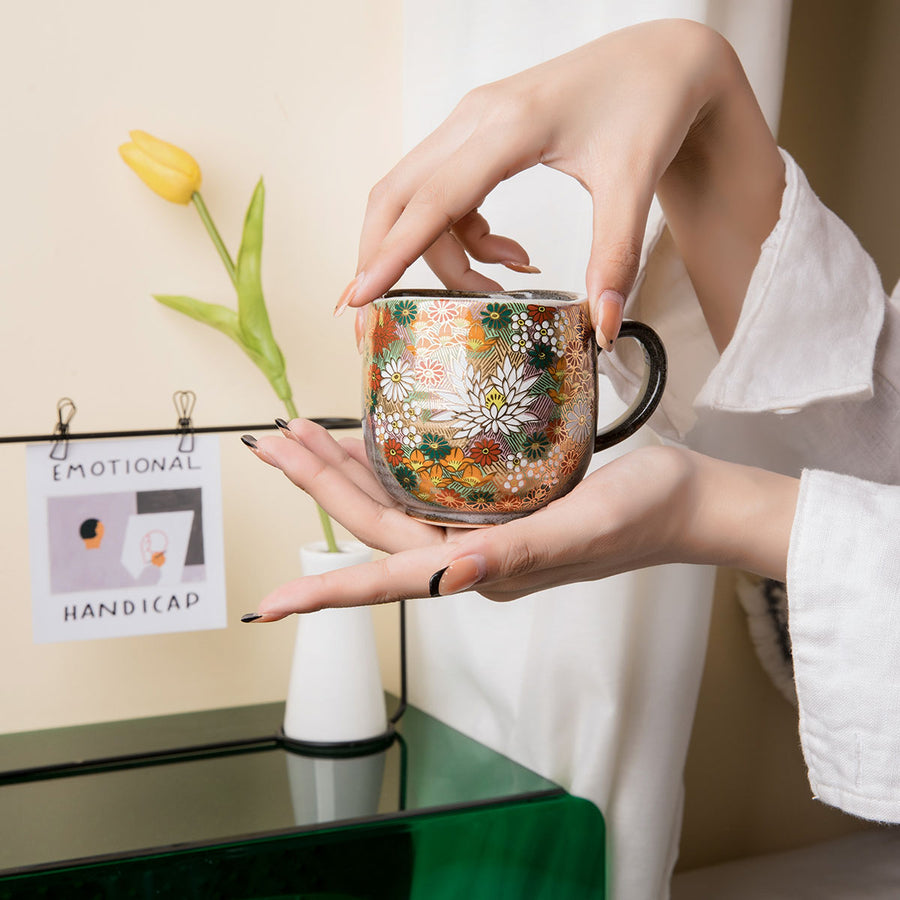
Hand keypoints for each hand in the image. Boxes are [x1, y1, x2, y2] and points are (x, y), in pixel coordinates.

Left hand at [240, 419, 797, 619]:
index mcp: (483, 572)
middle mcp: (472, 557)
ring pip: (396, 505)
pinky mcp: (499, 507)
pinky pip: (429, 486)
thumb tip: (448, 579)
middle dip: (322, 487)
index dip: (328, 588)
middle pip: (378, 528)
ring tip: (303, 435)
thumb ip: (515, 554)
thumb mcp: (582, 527)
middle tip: (274, 443)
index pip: (389, 576)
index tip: (271, 601)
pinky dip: (393, 461)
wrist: (687, 499)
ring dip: (347, 471)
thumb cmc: (644, 513)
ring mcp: (484, 532)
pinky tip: (375, 437)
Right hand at [337, 18, 783, 351]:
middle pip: (396, 196)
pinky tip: (510, 254)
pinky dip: (462, 236)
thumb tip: (602, 326)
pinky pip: (444, 194)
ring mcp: (470, 123)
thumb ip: (615, 256)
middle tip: (382, 314)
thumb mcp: (634, 183)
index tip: (359, 297)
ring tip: (501, 281)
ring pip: (415, 197)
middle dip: (385, 258)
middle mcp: (474, 118)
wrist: (663, 59)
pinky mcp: (478, 135)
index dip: (393, 253)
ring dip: (440, 253)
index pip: (433, 199)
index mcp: (509, 126)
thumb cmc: (648, 103)